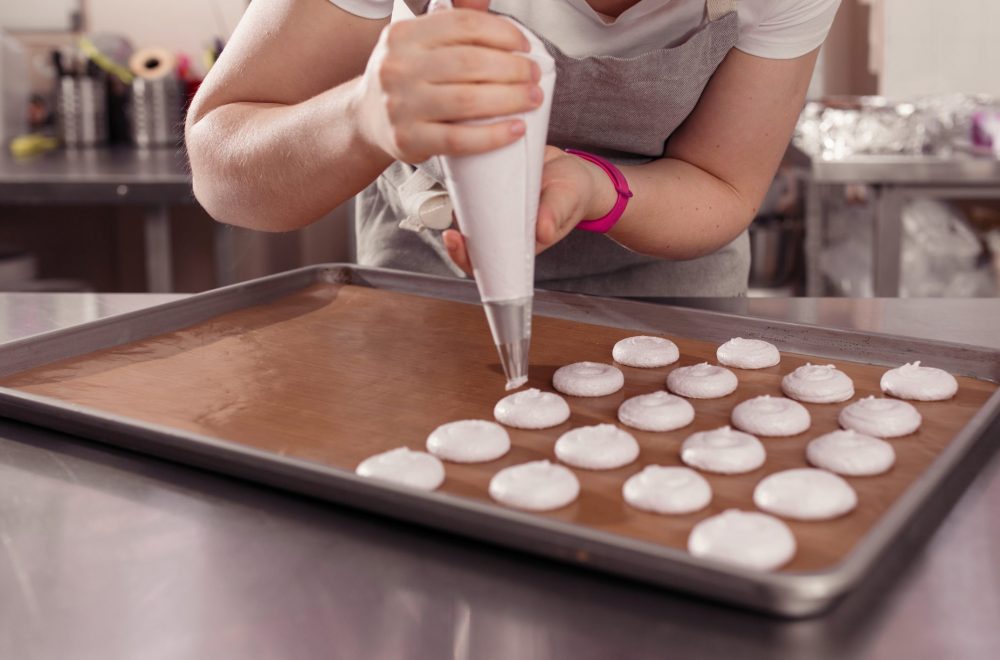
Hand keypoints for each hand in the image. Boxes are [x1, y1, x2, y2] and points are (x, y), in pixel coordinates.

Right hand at [355, 1, 543, 163]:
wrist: (367, 118)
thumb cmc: (407, 77)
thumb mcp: (419, 42)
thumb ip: (453, 23)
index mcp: (404, 35)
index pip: (463, 25)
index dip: (502, 33)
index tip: (524, 46)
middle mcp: (398, 66)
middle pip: (470, 63)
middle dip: (513, 68)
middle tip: (534, 75)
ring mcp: (402, 105)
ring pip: (468, 100)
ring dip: (510, 99)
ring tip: (532, 98)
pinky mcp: (409, 139)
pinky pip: (459, 139)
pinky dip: (493, 135)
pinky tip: (515, 129)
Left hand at [444, 146, 618, 273]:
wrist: (571, 167)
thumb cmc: (572, 191)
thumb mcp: (567, 200)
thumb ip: (555, 215)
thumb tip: (544, 232)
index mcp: (517, 241)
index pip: (486, 261)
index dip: (466, 257)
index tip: (456, 242)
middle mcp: (501, 227)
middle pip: (469, 240)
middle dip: (455, 238)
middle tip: (451, 230)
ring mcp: (493, 207)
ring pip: (466, 213)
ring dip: (456, 206)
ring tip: (454, 196)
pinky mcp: (490, 185)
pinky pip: (472, 187)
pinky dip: (464, 181)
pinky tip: (460, 170)